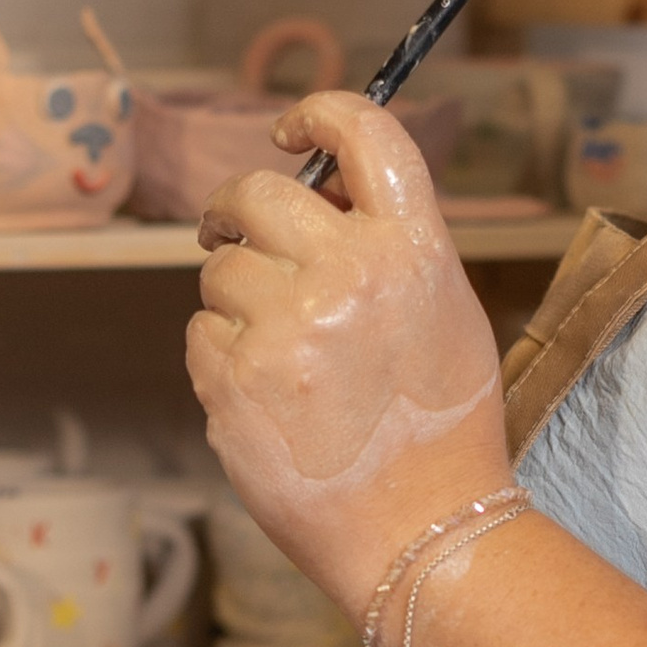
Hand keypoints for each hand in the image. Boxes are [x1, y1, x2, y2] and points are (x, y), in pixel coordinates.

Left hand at [188, 91, 510, 619]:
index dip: (318, 114)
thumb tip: (321, 198)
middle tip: (225, 230)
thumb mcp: (446, 316)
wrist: (421, 533)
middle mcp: (348, 274)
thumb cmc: (439, 433)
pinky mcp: (234, 378)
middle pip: (256, 194)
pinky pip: (200, 335)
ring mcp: (285, 326)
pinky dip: (220, 359)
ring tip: (277, 354)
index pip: (365, 133)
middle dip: (231, 208)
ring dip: (233, 300)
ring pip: (220, 270)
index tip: (288, 132)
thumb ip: (391, 248)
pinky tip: (265, 399)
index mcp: (413, 250)